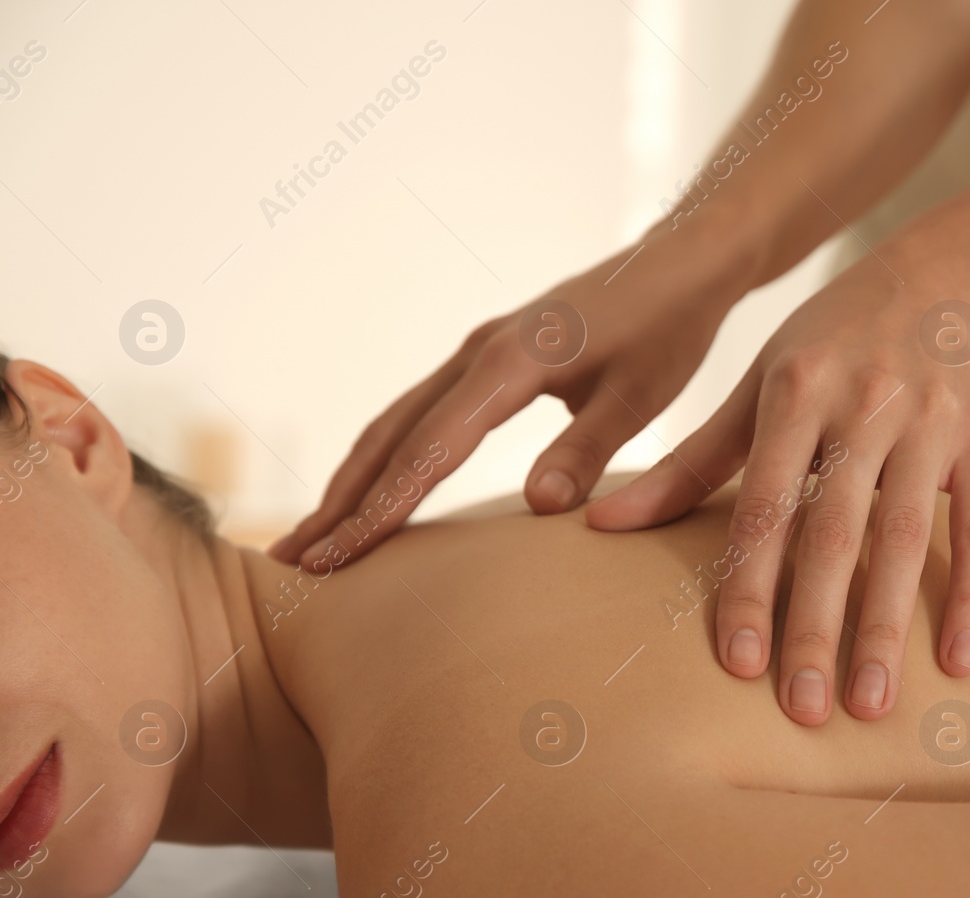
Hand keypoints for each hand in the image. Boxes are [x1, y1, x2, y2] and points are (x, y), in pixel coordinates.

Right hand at [268, 225, 758, 569]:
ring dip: (351, 480)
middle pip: (389, 436)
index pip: (429, 450)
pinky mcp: (489, 357)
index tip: (336, 560)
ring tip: (314, 537)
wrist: (679, 262)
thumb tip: (539, 506)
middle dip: (339, 502)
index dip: (380, 509)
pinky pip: (419, 411)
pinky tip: (373, 490)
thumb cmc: (670, 329)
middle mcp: (478, 353)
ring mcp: (477, 351)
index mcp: (510, 363)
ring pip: (394, 422)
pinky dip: (385, 455)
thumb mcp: (641, 394)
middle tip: (291, 564)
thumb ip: (588, 446)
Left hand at [588, 257, 969, 724]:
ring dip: (889, 626)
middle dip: (817, 626)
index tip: (738, 663)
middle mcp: (864, 404)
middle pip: (836, 531)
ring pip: (907, 536)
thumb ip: (687, 463)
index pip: (764, 504)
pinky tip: (959, 661)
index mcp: (795, 391)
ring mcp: (930, 420)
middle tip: (802, 712)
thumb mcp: (752, 388)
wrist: (934, 279)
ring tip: (871, 706)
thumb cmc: (822, 348)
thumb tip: (600, 525)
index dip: (749, 585)